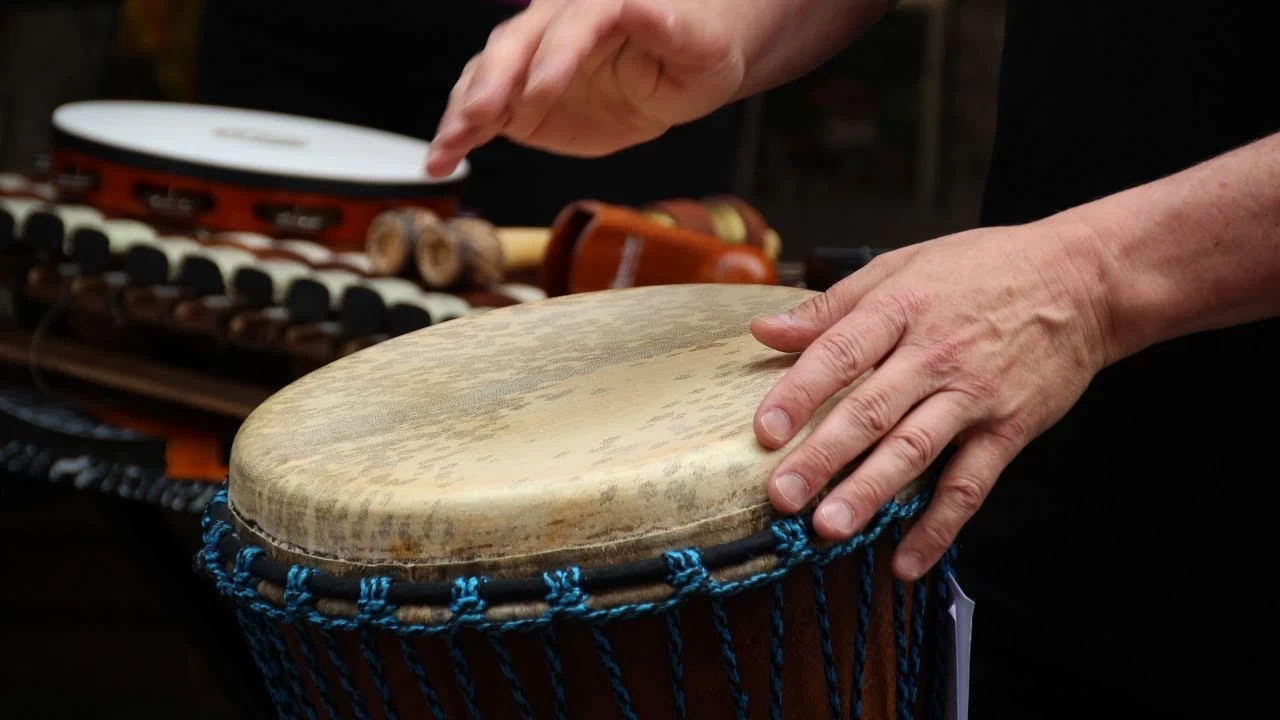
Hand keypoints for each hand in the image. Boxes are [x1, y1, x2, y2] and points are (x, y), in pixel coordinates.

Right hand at [425, 0, 745, 176]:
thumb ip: (669, 28)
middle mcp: (555, 23)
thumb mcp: (698, 45)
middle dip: (493, 81)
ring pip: (486, 75)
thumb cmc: (696, 51)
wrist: (679, 70)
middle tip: (481, 115)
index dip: (554, 58)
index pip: (573, 24)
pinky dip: (459, 136)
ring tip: (445, 147)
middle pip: (515, 44)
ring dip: (463, 112)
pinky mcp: (519, 100)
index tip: (541, 94)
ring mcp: (531, 62)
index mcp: (601, 3)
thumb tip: (644, 6)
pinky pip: (482, 113)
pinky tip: (439, 160)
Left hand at [751, 220, 1114, 580]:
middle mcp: (935, 354)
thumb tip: (764, 330)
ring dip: (871, 492)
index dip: (799, 393)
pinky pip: (969, 484)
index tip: (765, 432)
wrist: (1082, 282)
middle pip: (871, 410)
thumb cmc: (982, 270)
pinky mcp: (1008, 429)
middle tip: (783, 496)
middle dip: (823, 456)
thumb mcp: (902, 266)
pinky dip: (939, 526)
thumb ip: (830, 308)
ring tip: (831, 527)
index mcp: (901, 308)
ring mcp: (974, 395)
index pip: (840, 353)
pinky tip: (907, 561)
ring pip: (915, 450)